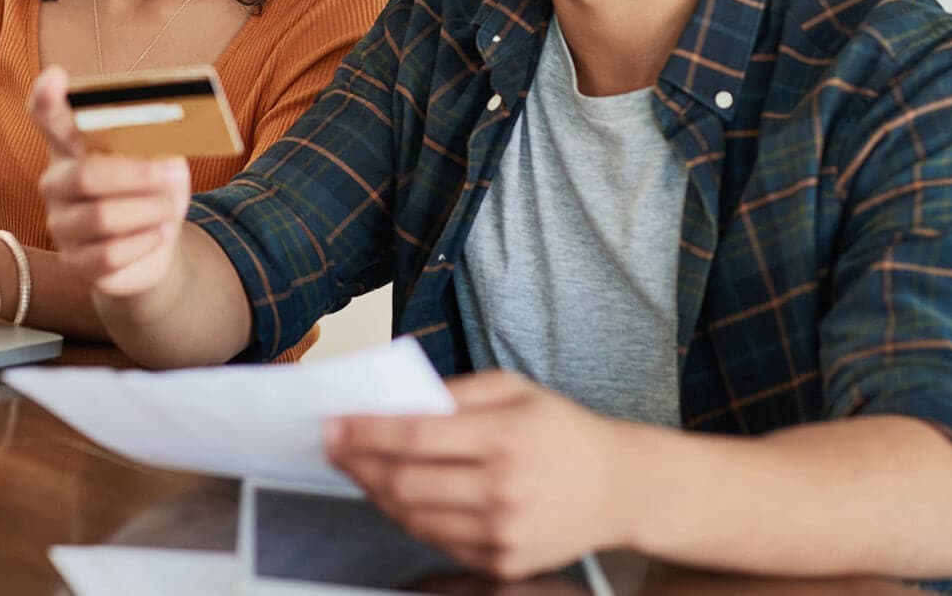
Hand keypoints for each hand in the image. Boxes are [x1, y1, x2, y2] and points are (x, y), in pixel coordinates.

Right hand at [27, 65, 190, 296]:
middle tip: (173, 177)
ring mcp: (60, 224)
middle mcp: (56, 182)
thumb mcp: (161, 160)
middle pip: (85, 175)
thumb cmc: (153, 191)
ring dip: (148, 212)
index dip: (48, 98)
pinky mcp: (75, 262)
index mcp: (73, 146)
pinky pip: (110, 254)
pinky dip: (145, 242)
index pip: (49, 117)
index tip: (55, 77)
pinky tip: (158, 233)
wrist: (156, 245)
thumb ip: (154, 144)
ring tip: (169, 209)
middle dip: (137, 177)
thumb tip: (163, 136)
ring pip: (102, 218)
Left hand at [326, 371, 640, 580]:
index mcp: (507, 437)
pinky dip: (408, 519)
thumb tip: (393, 404)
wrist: (619, 488)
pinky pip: (436, 542)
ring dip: (375, 493)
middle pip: (404, 484)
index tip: (332, 424)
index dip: (364, 431)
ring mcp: (502, 533)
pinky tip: (399, 496)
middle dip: (357, 464)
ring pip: (412, 519)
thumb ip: (454, 394)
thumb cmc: (561, 431)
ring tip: (361, 468)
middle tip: (334, 447)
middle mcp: (504, 489)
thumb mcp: (515, 390)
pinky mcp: (502, 562)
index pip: (415, 436)